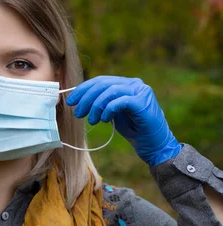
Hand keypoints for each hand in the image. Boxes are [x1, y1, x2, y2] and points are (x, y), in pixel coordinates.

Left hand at [65, 76, 181, 165]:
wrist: (154, 144)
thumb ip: (101, 103)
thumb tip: (79, 100)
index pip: (100, 80)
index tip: (71, 101)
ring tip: (92, 121)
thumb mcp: (112, 112)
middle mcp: (134, 83)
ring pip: (109, 91)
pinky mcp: (143, 102)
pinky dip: (108, 110)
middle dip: (86, 98)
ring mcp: (140, 91)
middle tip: (77, 113)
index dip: (83, 89)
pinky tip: (104, 120)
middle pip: (103, 84)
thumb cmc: (133, 129)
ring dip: (95, 106)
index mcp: (126, 83)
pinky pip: (119, 101)